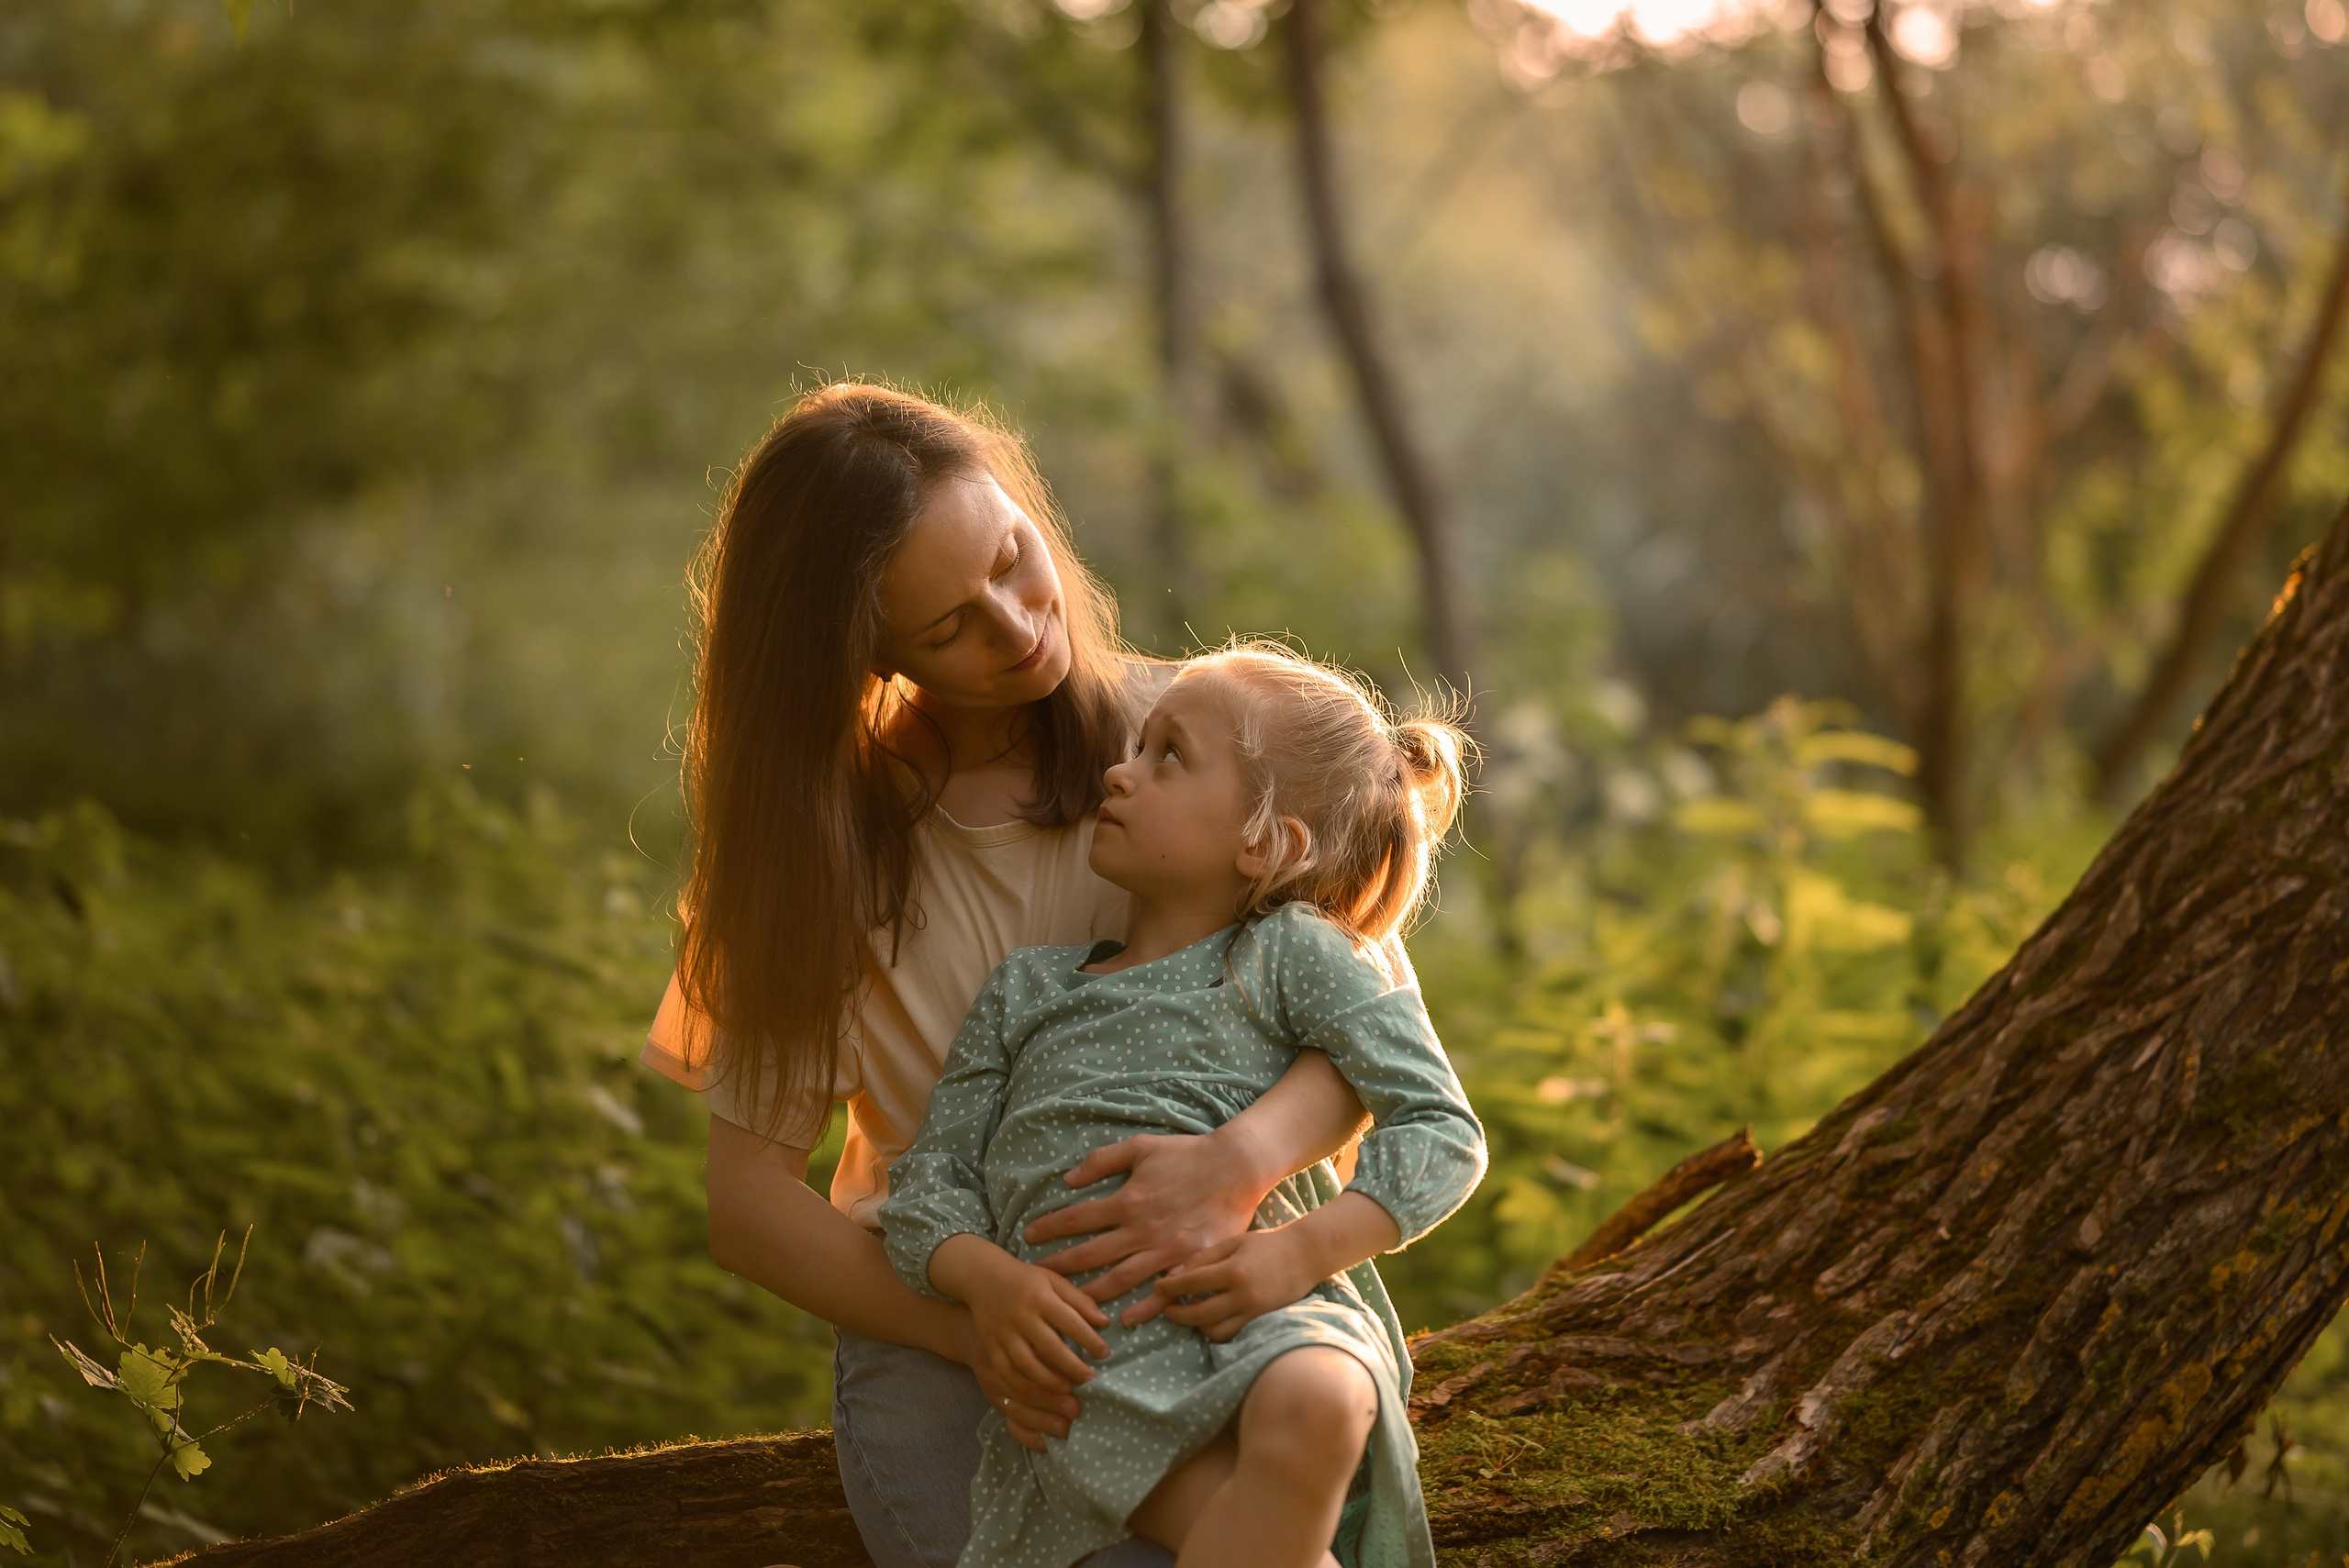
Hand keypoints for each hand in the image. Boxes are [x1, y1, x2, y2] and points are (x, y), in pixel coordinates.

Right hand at [932, 1235, 1111, 1405]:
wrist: (982, 1276)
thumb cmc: (1026, 1279)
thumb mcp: (1054, 1280)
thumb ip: (1079, 1300)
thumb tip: (1105, 1322)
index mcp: (1041, 1297)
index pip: (1071, 1322)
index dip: (1090, 1340)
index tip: (1105, 1354)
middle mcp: (1022, 1316)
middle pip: (1050, 1348)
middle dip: (1073, 1367)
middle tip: (1091, 1380)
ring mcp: (1004, 1333)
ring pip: (1027, 1365)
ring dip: (1049, 1382)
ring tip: (1068, 1391)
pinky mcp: (991, 1345)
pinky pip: (1006, 1372)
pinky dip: (1022, 1386)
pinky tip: (1039, 1394)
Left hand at [1023, 1129, 1272, 1325]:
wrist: (1236, 1167)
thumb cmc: (1187, 1154)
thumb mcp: (1141, 1147)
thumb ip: (1102, 1161)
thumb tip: (1068, 1179)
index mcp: (1127, 1200)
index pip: (1076, 1218)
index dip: (1049, 1228)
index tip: (1028, 1236)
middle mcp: (1142, 1230)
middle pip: (1091, 1256)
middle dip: (1059, 1268)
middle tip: (1036, 1281)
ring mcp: (1166, 1250)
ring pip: (1121, 1280)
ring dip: (1092, 1295)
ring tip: (1069, 1308)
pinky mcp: (1191, 1262)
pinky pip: (1164, 1291)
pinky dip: (1146, 1308)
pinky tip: (1128, 1321)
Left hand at [1153, 1227, 1323, 1342]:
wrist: (1304, 1256)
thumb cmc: (1266, 1244)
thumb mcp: (1233, 1242)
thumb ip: (1204, 1258)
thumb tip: (1175, 1274)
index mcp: (1233, 1271)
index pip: (1192, 1284)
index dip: (1169, 1288)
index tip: (1157, 1288)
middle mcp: (1242, 1295)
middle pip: (1199, 1314)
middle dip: (1177, 1313)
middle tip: (1167, 1308)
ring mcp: (1253, 1311)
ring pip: (1215, 1331)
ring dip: (1197, 1325)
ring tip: (1190, 1311)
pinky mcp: (1260, 1321)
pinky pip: (1232, 1333)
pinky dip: (1216, 1329)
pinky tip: (1209, 1317)